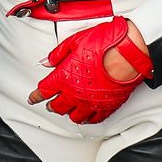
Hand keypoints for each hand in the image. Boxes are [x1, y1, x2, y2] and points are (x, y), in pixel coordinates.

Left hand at [28, 16, 151, 123]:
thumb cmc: (105, 44)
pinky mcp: (107, 107)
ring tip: (66, 109)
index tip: (32, 98)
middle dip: (50, 104)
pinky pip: (94, 120)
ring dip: (67, 113)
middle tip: (48, 102)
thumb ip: (58, 54)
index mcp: (65, 77)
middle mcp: (76, 93)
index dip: (36, 95)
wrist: (129, 52)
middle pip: (57, 106)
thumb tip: (47, 61)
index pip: (44, 90)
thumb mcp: (75, 41)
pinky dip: (87, 119)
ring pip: (74, 116)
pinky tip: (85, 116)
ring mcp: (92, 103)